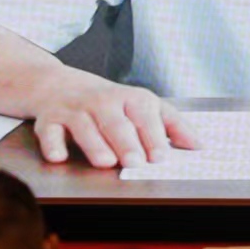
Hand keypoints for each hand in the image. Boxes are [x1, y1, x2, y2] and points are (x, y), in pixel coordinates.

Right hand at [30, 75, 198, 168]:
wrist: (60, 85)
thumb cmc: (111, 102)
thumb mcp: (144, 106)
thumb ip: (173, 125)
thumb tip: (201, 146)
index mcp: (130, 98)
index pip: (144, 114)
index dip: (153, 135)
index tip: (161, 156)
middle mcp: (102, 102)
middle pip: (115, 121)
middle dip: (125, 142)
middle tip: (135, 163)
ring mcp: (74, 110)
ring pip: (83, 125)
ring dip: (94, 143)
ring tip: (106, 162)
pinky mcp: (49, 120)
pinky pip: (49, 131)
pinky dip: (52, 144)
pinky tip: (59, 156)